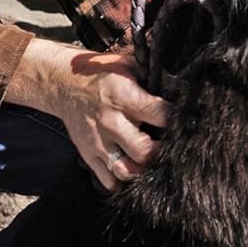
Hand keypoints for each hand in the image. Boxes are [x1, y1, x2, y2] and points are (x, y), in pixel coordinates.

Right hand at [4, 37, 168, 190]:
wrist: (63, 82)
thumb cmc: (101, 73)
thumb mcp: (129, 65)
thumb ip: (156, 79)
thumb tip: (184, 91)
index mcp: (124, 97)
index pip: (160, 115)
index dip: (176, 121)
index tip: (182, 122)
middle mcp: (111, 122)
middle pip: (144, 152)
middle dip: (161, 152)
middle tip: (167, 146)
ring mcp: (98, 142)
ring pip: (126, 171)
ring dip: (142, 169)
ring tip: (149, 159)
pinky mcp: (88, 155)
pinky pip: (108, 180)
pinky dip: (122, 181)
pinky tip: (131, 167)